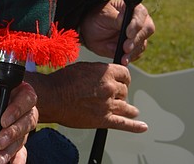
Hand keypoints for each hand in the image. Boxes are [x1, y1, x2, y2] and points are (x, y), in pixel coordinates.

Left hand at [0, 80, 37, 163]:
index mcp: (10, 93)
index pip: (26, 97)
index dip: (19, 108)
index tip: (4, 120)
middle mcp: (16, 110)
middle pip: (29, 119)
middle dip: (15, 132)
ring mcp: (14, 128)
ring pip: (22, 139)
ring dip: (11, 149)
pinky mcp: (10, 145)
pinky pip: (19, 154)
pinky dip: (16, 161)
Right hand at [27, 62, 147, 132]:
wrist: (51, 97)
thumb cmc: (63, 81)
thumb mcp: (83, 68)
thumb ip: (99, 72)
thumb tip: (108, 76)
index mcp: (105, 73)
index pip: (126, 74)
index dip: (124, 78)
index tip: (123, 81)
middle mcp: (109, 88)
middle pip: (125, 91)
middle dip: (120, 93)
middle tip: (113, 96)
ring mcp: (108, 105)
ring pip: (126, 107)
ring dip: (129, 109)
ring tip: (132, 111)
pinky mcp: (104, 120)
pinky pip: (124, 124)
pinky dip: (135, 126)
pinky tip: (142, 126)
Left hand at [79, 0, 154, 64]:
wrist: (88, 32)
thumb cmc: (95, 18)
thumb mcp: (102, 15)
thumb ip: (115, 18)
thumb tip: (125, 22)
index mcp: (131, 8)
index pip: (141, 13)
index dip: (137, 24)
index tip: (128, 33)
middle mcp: (138, 21)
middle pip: (147, 30)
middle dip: (136, 40)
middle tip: (125, 48)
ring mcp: (138, 35)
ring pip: (142, 43)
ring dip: (133, 52)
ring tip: (123, 58)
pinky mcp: (134, 47)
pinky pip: (137, 53)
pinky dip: (130, 58)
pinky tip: (122, 60)